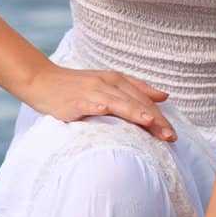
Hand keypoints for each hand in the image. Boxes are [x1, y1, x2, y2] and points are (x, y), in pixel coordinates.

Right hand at [20, 62, 177, 142]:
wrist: (42, 81)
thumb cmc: (77, 86)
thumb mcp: (109, 84)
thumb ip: (137, 89)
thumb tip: (164, 96)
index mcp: (116, 80)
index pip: (143, 99)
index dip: (160, 116)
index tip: (173, 134)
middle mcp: (105, 83)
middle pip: (134, 101)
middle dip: (153, 119)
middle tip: (169, 136)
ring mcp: (89, 91)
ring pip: (115, 101)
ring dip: (132, 111)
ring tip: (148, 122)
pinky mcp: (72, 101)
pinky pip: (86, 103)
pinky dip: (95, 105)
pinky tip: (103, 110)